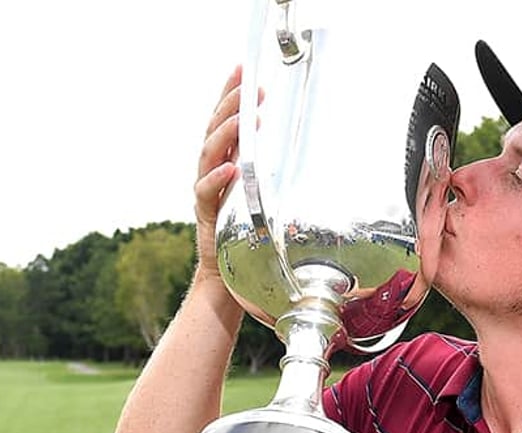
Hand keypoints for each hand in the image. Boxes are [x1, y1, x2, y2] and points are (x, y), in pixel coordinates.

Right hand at [194, 65, 265, 282]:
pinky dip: (217, 180)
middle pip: (215, 130)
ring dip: (225, 135)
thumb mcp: (269, 194)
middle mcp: (214, 171)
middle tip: (248, 88)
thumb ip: (277, 171)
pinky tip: (231, 169)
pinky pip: (207, 193)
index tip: (242, 68)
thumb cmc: (254, 231)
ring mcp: (208, 191)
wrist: (228, 275)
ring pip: (209, 155)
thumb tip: (314, 148)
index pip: (225, 120)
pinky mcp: (206, 215)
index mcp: (228, 160)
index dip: (231, 93)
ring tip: (242, 121)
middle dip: (230, 105)